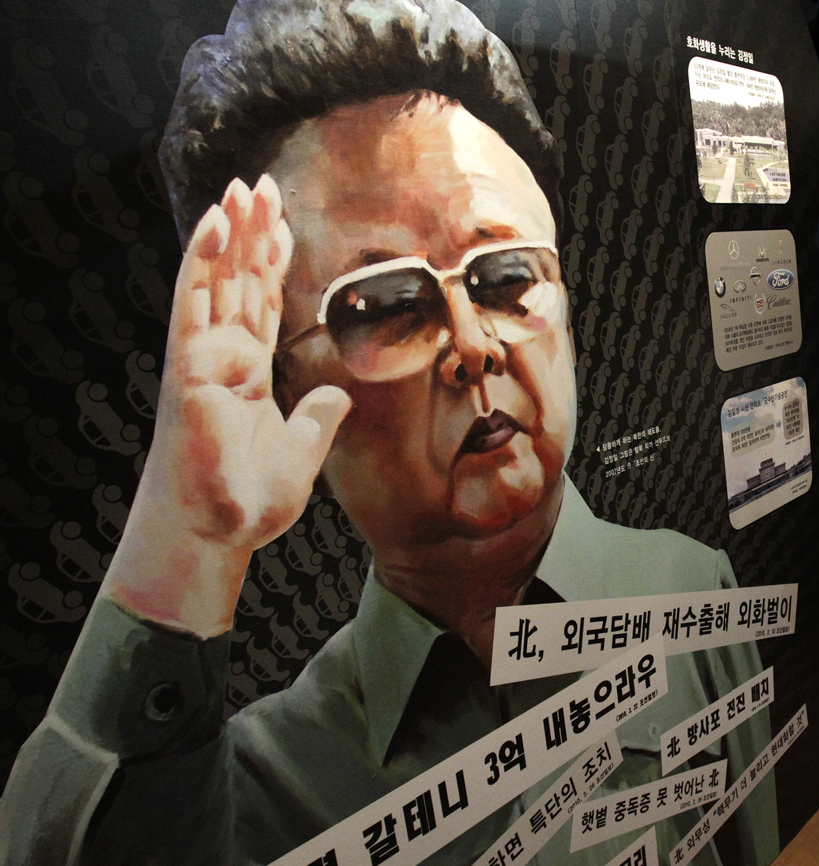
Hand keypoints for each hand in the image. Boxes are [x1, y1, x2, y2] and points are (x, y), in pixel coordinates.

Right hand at [104, 176, 350, 636]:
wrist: (217, 530)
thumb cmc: (249, 499)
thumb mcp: (302, 452)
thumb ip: (319, 418)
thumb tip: (339, 395)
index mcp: (249, 371)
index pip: (263, 302)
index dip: (270, 260)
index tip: (280, 219)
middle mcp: (225, 356)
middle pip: (240, 280)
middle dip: (252, 231)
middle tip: (262, 182)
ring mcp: (204, 357)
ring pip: (217, 279)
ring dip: (230, 232)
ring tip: (241, 186)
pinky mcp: (189, 365)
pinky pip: (195, 302)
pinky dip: (202, 261)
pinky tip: (215, 223)